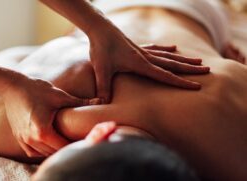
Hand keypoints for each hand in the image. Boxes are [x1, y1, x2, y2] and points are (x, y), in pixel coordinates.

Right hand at [2, 76, 96, 156]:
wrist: (12, 86)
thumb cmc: (36, 89)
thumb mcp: (60, 96)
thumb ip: (81, 102)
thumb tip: (102, 100)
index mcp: (43, 132)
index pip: (64, 146)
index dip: (76, 144)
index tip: (85, 138)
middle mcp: (32, 140)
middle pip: (54, 152)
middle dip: (67, 147)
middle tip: (79, 140)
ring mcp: (24, 140)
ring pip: (44, 154)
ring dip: (55, 149)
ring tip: (66, 141)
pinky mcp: (19, 137)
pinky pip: (33, 151)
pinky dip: (43, 150)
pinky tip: (51, 141)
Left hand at [89, 28, 209, 102]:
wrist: (99, 28)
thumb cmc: (100, 48)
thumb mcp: (101, 69)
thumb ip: (104, 87)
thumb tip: (103, 103)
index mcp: (141, 64)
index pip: (165, 76)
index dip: (181, 82)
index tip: (197, 86)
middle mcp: (145, 56)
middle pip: (172, 64)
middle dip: (190, 69)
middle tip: (207, 71)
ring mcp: (142, 50)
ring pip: (168, 56)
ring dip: (183, 59)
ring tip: (198, 61)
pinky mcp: (137, 46)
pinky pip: (156, 48)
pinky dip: (166, 49)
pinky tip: (173, 47)